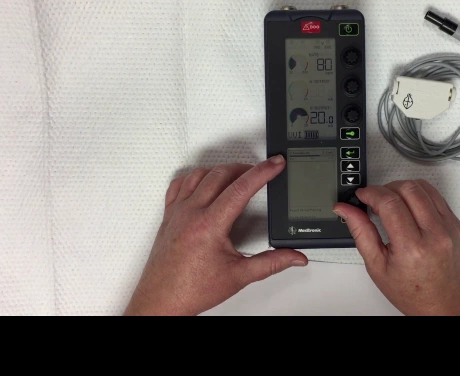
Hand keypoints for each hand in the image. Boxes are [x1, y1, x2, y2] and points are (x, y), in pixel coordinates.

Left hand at [124, 155, 307, 315]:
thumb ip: (271, 263)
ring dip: (221, 170)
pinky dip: (194, 177)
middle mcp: (192, 213)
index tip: (275, 163)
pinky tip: (203, 181)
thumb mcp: (239, 276)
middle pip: (221, 174)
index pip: (241, 188)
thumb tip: (293, 257)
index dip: (263, 172)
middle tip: (262, 170)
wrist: (161, 301)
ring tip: (237, 175)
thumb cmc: (191, 290)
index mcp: (210, 225)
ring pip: (200, 174)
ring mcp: (177, 212)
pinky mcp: (168, 216)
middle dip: (245, 167)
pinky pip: (179, 185)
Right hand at [333, 180, 459, 315]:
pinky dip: (418, 194)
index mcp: (412, 248)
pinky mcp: (455, 224)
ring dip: (402, 188)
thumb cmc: (412, 291)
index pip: (390, 203)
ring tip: (391, 203)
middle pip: (407, 189)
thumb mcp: (377, 266)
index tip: (362, 195)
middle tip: (375, 200)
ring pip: (423, 186)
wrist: (443, 304)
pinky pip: (435, 195)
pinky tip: (408, 206)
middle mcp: (434, 234)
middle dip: (385, 188)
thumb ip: (360, 231)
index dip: (371, 193)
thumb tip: (345, 209)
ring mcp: (448, 227)